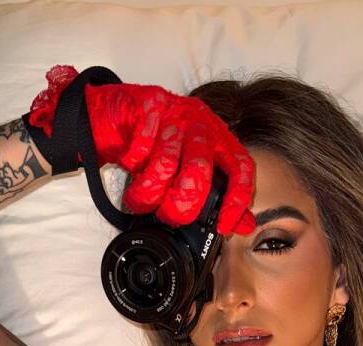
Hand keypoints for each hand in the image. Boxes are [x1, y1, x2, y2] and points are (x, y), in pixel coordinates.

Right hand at [25, 65, 255, 236]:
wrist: (118, 114)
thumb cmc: (155, 147)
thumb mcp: (187, 172)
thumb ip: (216, 197)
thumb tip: (244, 226)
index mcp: (218, 140)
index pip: (241, 168)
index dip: (236, 200)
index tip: (223, 226)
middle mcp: (202, 124)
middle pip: (200, 171)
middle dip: (181, 203)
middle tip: (166, 216)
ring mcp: (176, 111)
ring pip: (166, 162)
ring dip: (148, 191)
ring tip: (138, 200)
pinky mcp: (149, 101)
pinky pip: (142, 143)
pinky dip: (133, 161)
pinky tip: (130, 165)